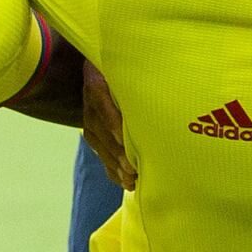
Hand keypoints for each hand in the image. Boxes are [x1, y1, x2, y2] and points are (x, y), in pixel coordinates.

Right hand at [78, 63, 134, 192]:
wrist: (103, 70)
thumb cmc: (125, 69)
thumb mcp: (126, 70)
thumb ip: (136, 78)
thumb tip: (162, 83)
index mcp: (97, 85)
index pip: (103, 106)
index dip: (114, 125)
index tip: (126, 142)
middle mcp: (90, 104)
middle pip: (102, 133)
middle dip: (119, 154)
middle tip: (135, 170)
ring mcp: (89, 121)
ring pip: (101, 147)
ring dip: (117, 166)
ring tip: (133, 180)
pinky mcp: (93, 135)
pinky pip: (101, 155)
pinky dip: (113, 171)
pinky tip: (126, 182)